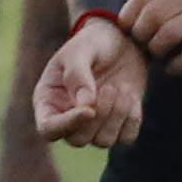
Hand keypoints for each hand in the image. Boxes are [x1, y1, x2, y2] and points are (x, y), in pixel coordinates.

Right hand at [34, 19, 148, 148]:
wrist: (121, 40)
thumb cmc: (94, 42)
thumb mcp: (81, 50)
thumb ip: (77, 75)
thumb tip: (85, 106)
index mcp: (49, 100)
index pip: (48, 129)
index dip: (67, 125)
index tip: (89, 110)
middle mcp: (68, 116)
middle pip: (77, 140)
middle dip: (99, 117)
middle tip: (110, 88)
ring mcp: (94, 123)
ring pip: (103, 142)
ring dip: (117, 116)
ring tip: (121, 88)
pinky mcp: (119, 123)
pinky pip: (126, 137)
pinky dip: (132, 119)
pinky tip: (131, 95)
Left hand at [119, 0, 181, 71]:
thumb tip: (139, 14)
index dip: (130, 18)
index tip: (131, 33)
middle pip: (151, 16)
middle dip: (142, 38)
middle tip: (145, 49)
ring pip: (168, 35)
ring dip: (159, 52)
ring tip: (162, 58)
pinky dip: (180, 65)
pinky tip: (178, 68)